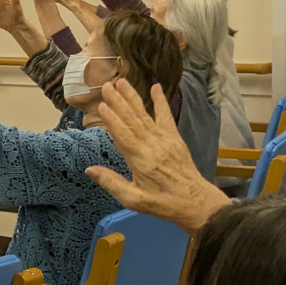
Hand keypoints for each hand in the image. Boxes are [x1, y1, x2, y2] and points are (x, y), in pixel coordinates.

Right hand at [83, 79, 230, 233]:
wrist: (195, 201)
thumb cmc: (162, 203)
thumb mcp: (133, 199)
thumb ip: (111, 183)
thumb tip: (89, 169)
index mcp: (139, 159)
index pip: (122, 134)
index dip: (111, 119)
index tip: (101, 104)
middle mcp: (152, 144)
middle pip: (131, 119)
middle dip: (118, 101)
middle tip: (106, 85)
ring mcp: (165, 139)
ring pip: (145, 114)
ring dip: (133, 97)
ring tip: (122, 81)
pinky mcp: (175, 138)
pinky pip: (166, 116)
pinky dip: (161, 102)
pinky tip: (156, 87)